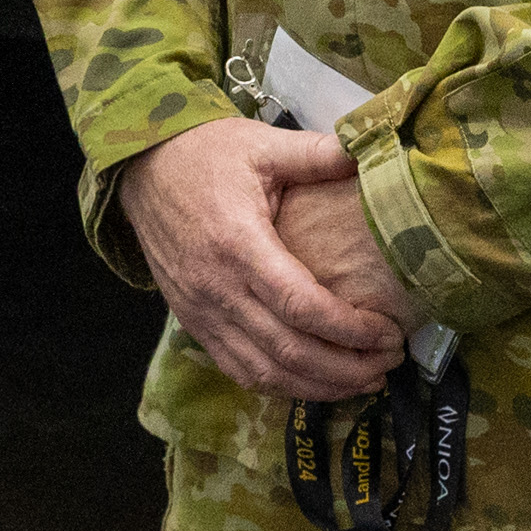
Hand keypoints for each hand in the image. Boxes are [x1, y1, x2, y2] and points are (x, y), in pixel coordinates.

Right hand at [113, 119, 403, 402]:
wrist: (141, 168)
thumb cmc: (205, 153)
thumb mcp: (262, 144)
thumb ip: (316, 154)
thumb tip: (369, 152)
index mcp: (238, 242)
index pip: (300, 304)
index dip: (349, 328)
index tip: (387, 331)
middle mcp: (217, 287)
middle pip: (288, 350)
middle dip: (346, 367)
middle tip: (389, 362)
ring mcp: (200, 311)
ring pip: (265, 372)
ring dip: (319, 386)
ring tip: (364, 379)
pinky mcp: (192, 322)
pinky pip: (238, 370)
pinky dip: (281, 386)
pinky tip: (315, 383)